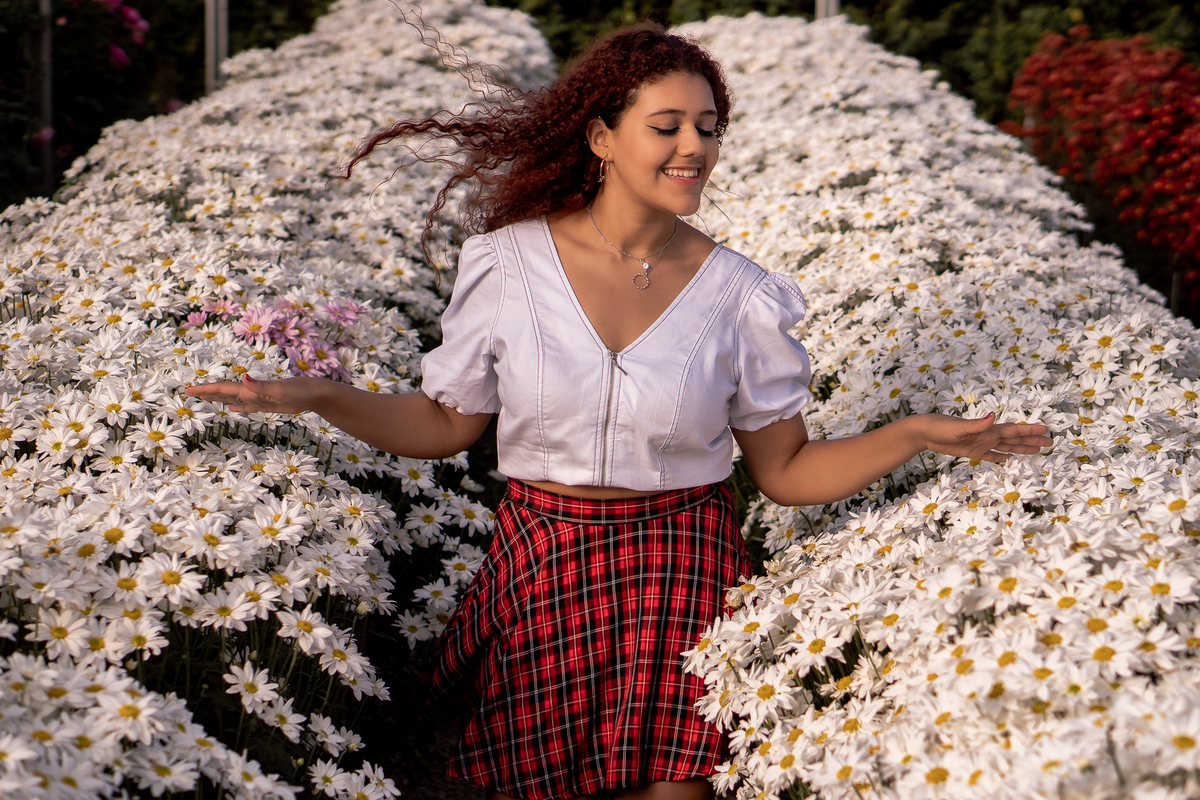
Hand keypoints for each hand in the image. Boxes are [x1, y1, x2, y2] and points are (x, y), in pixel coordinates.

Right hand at [183, 375, 317, 414]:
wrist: (313, 394)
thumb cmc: (298, 390)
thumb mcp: (278, 390)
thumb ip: (260, 385)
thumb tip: (244, 377)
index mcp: (250, 389)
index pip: (222, 388)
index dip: (205, 390)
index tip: (188, 390)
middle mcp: (251, 392)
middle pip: (224, 392)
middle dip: (206, 392)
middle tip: (188, 392)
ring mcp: (259, 399)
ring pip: (233, 399)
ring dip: (218, 398)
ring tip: (204, 397)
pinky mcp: (267, 405)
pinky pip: (247, 406)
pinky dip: (238, 407)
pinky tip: (233, 407)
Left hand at [919, 412, 1052, 462]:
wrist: (924, 432)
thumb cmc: (940, 427)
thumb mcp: (959, 426)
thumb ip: (977, 424)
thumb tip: (993, 415)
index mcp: (987, 429)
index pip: (1013, 430)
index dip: (1029, 430)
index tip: (1046, 430)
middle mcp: (987, 436)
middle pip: (1015, 439)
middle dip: (1032, 441)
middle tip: (1050, 443)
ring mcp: (981, 444)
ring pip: (1007, 447)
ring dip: (1021, 448)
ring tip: (1037, 451)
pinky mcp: (972, 451)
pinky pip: (991, 456)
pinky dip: (1002, 457)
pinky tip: (1010, 459)